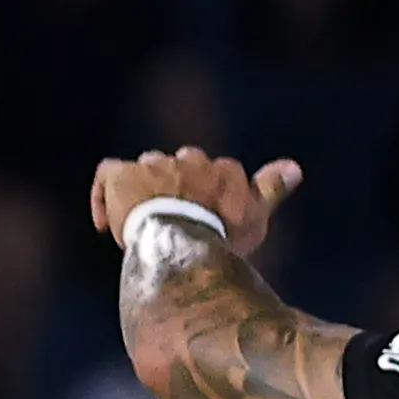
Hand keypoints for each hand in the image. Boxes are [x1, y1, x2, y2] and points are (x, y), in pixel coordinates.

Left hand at [90, 148, 303, 259]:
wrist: (184, 239)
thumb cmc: (224, 234)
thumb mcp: (254, 214)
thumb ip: (271, 188)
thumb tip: (295, 165)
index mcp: (221, 168)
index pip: (218, 171)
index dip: (213, 195)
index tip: (212, 221)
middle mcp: (186, 159)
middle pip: (182, 165)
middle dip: (180, 187)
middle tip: (177, 223)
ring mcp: (153, 166)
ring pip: (147, 168)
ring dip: (146, 189)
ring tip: (144, 224)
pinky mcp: (121, 175)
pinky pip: (107, 174)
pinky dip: (103, 195)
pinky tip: (104, 225)